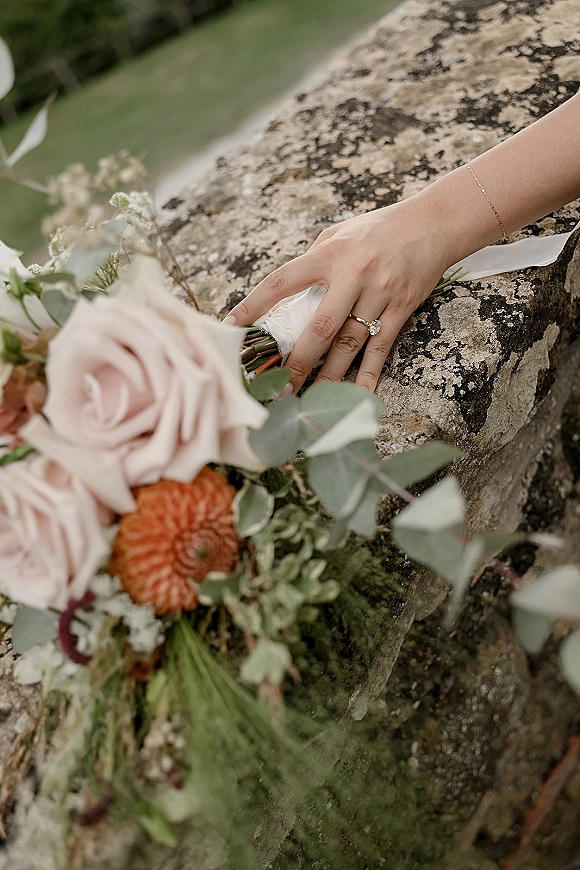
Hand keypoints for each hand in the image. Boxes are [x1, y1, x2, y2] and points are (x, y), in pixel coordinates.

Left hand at [226, 195, 451, 392]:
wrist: (432, 224)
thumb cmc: (380, 228)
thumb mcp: (339, 233)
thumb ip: (313, 259)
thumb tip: (288, 289)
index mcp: (329, 254)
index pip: (282, 282)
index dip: (254, 305)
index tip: (233, 327)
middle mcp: (352, 276)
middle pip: (319, 328)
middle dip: (297, 361)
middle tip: (279, 386)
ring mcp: (378, 296)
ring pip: (348, 345)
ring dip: (328, 375)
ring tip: (309, 398)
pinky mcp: (400, 310)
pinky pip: (380, 349)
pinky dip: (367, 375)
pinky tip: (356, 395)